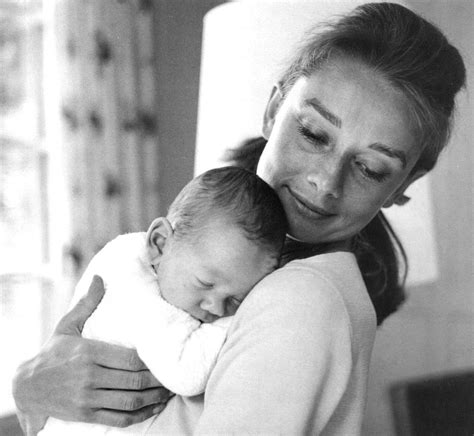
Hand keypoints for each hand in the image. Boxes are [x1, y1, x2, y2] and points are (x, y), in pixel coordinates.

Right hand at [12, 276, 171, 434]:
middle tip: (174, 377)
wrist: (26, 386)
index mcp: (88, 352)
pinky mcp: (85, 415)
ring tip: (169, 393)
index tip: (166, 358)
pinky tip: (153, 408)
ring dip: (154, 398)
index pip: (130, 359)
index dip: (152, 362)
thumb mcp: (67, 326)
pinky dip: (139, 415)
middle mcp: (89, 376)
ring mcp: (87, 398)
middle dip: (158, 380)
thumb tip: (99, 277)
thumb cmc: (53, 352)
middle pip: (134, 380)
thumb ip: (87, 303)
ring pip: (130, 401)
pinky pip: (119, 418)